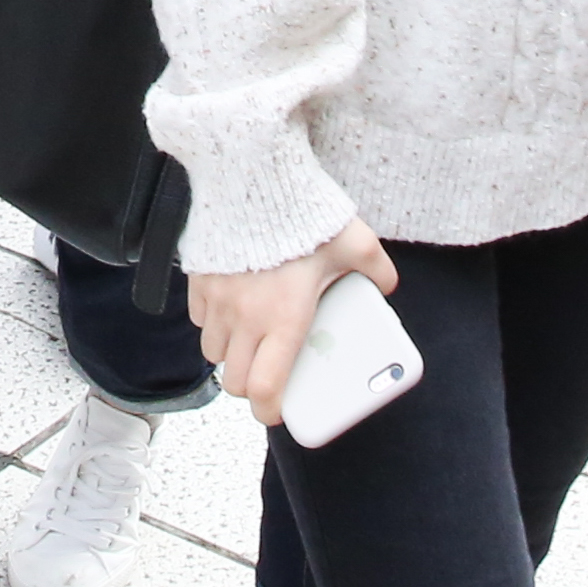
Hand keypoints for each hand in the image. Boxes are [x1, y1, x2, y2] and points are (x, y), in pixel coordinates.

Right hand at [190, 225, 395, 425]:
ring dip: (230, 354)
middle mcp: (245, 318)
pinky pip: (199, 318)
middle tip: (267, 373)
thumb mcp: (354, 241)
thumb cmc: (302, 211)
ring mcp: (217, 300)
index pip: (264, 389)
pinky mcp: (200, 279)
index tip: (279, 412)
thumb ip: (376, 268)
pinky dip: (212, 323)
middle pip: (234, 381)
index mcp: (284, 319)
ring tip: (250, 339)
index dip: (270, 411)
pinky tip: (232, 306)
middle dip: (249, 386)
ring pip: (213, 352)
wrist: (253, 174)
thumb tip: (389, 285)